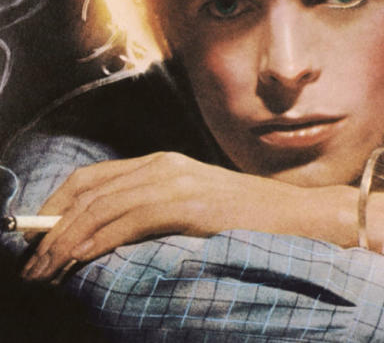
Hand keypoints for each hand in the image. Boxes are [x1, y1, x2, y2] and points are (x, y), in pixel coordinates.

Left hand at [19, 152, 353, 281]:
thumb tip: (111, 239)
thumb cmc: (254, 219)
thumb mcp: (197, 208)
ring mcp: (177, 181)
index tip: (37, 238)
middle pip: (87, 191)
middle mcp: (165, 164)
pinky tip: (77, 261)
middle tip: (32, 264)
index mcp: (165, 162)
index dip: (55, 206)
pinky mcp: (188, 203)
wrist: (302, 215)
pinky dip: (93, 242)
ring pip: (100, 207)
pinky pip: (125, 222)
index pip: (92, 178)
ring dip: (64, 242)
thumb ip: (158, 212)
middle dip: (50, 229)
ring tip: (45, 271)